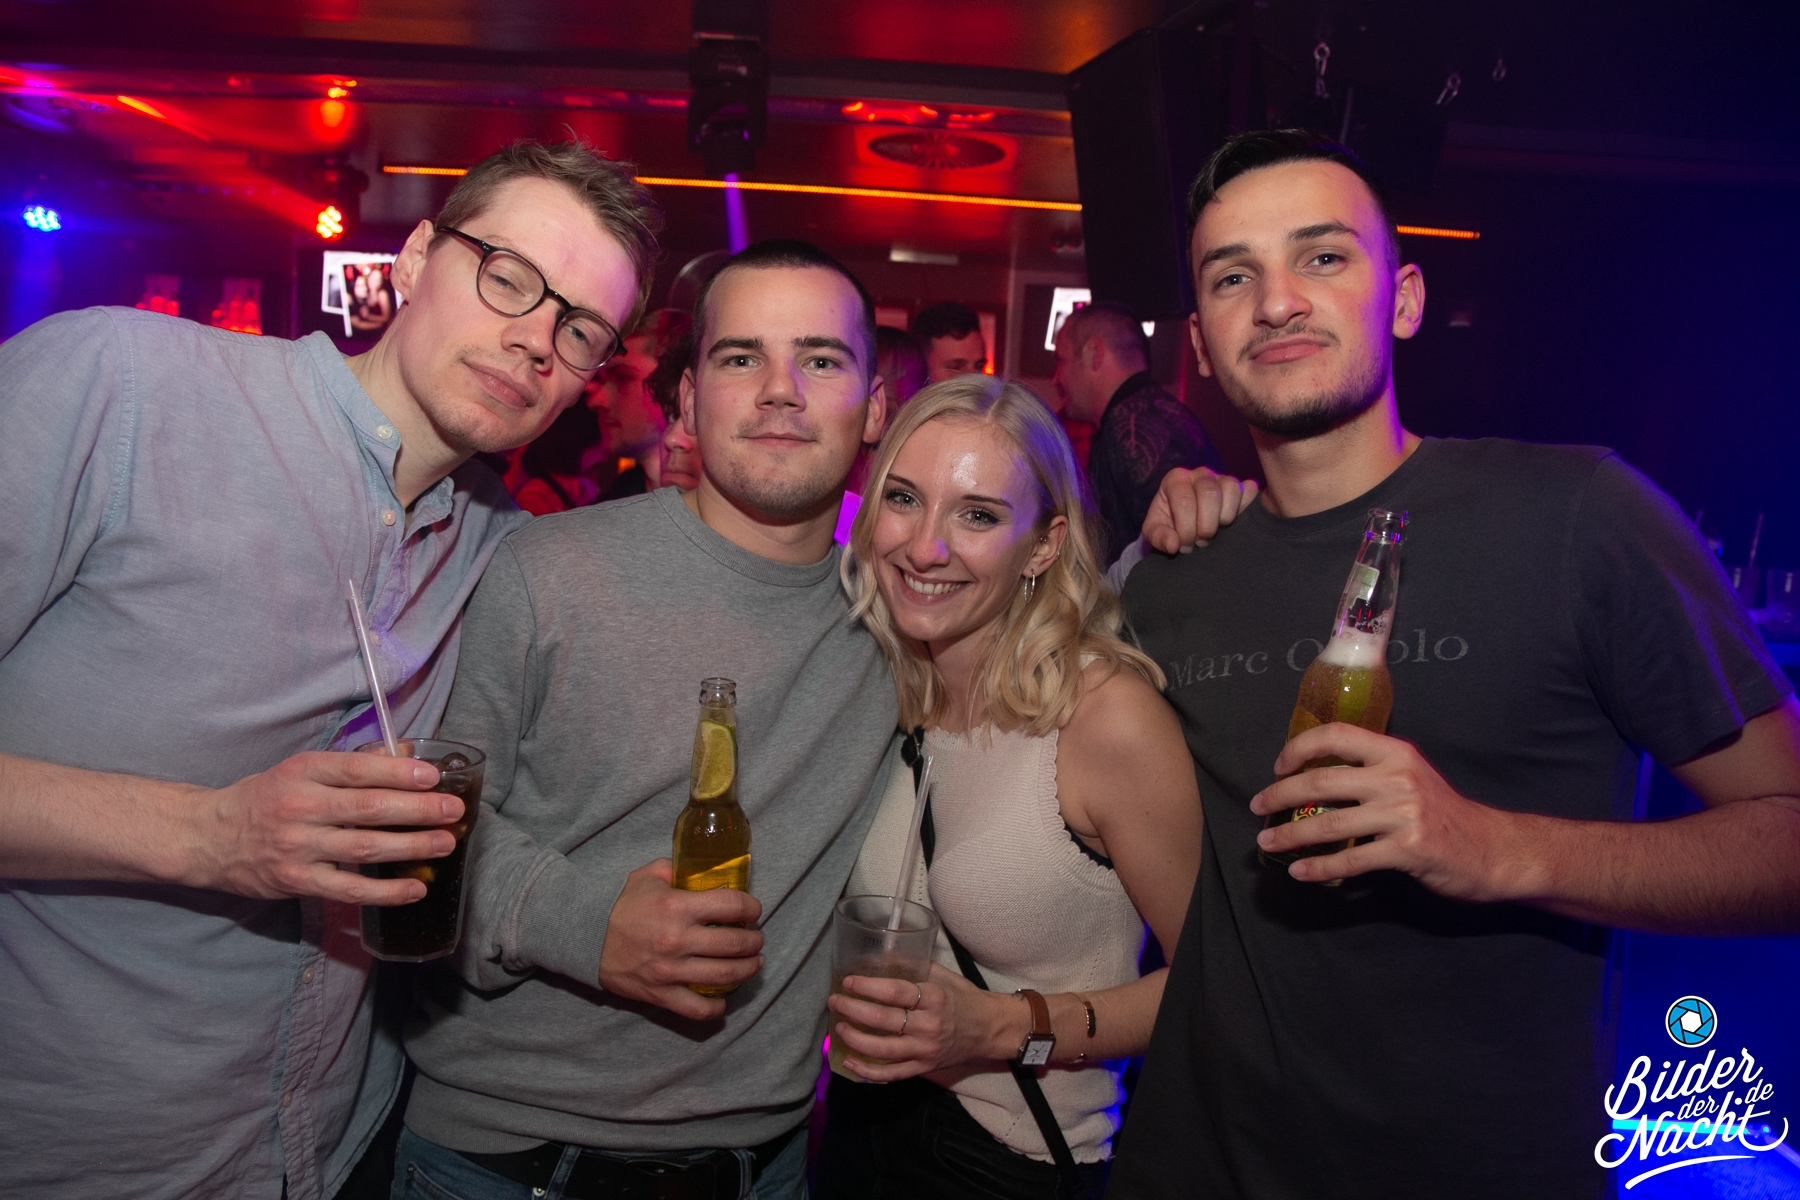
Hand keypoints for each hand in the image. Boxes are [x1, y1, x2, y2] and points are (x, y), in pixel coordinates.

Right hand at [185, 750, 460, 904]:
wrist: (207, 837)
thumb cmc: (265, 799)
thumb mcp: (302, 770)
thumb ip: (355, 764)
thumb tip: (409, 752)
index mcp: (303, 772)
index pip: (357, 770)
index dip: (398, 773)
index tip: (433, 776)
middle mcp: (300, 808)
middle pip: (368, 809)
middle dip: (417, 810)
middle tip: (453, 810)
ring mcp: (297, 847)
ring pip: (364, 849)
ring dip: (411, 847)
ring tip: (446, 843)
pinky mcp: (296, 881)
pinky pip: (348, 889)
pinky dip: (385, 892)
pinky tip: (415, 888)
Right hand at [598, 859, 764, 1019]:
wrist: (585, 936)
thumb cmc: (620, 904)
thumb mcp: (648, 876)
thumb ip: (677, 870)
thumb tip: (704, 870)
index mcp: (677, 907)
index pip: (731, 905)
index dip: (751, 907)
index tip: (754, 911)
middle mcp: (678, 940)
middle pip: (735, 944)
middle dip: (754, 941)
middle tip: (756, 939)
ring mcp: (670, 971)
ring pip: (724, 975)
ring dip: (747, 969)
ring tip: (754, 963)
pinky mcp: (660, 994)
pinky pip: (697, 1009)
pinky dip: (716, 1008)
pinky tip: (724, 1000)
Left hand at [828, 962, 1015, 1080]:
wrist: (989, 1029)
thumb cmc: (963, 998)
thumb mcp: (941, 975)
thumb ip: (910, 967)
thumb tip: (876, 958)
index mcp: (934, 998)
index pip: (895, 993)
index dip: (867, 987)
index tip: (848, 981)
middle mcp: (928, 1026)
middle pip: (884, 1020)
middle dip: (853, 1010)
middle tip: (835, 1002)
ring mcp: (925, 1050)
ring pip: (884, 1050)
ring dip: (856, 1040)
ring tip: (839, 1029)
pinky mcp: (924, 1068)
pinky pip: (893, 1074)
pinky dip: (868, 1072)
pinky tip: (850, 1063)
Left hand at [1141, 467, 1259, 554]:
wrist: (1183, 524)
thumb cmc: (1167, 524)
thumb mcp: (1154, 533)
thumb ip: (1159, 538)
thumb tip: (1173, 544)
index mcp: (1175, 479)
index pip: (1184, 501)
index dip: (1186, 528)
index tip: (1185, 545)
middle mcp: (1199, 474)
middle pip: (1209, 494)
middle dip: (1206, 526)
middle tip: (1201, 542)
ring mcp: (1221, 478)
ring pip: (1231, 488)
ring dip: (1226, 517)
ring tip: (1216, 531)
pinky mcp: (1240, 487)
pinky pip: (1248, 491)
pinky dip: (1244, 508)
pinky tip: (1233, 523)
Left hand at [1252, 724, 1522, 899]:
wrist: (1494, 849)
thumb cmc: (1445, 814)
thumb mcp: (1413, 777)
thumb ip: (1373, 771)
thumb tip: (1317, 776)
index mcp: (1396, 752)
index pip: (1338, 735)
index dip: (1300, 747)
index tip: (1279, 766)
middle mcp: (1397, 777)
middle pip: (1321, 780)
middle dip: (1281, 794)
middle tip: (1259, 806)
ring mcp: (1402, 814)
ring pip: (1329, 823)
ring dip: (1290, 834)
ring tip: (1268, 841)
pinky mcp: (1407, 849)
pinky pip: (1350, 859)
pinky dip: (1320, 868)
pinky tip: (1301, 872)